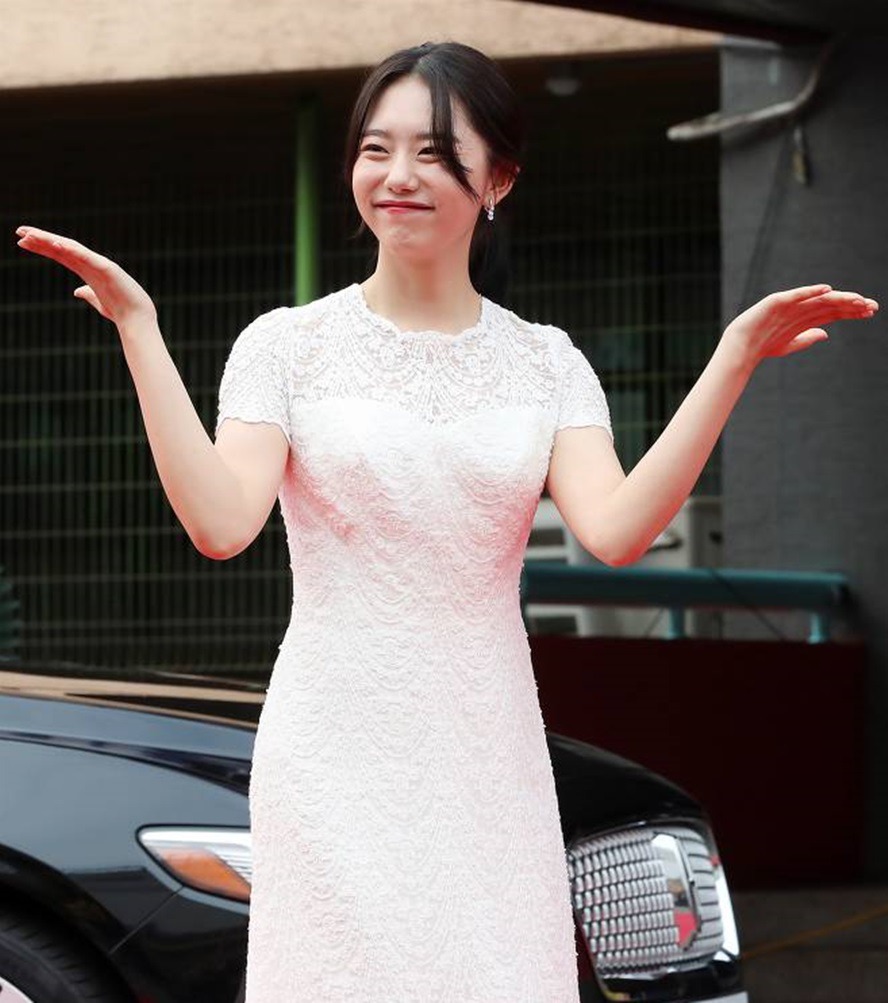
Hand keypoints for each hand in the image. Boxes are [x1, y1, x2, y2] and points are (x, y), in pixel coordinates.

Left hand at [15, 225, 156, 328]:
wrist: (137, 319)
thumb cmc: (120, 311)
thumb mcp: (98, 302)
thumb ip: (88, 294)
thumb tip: (77, 291)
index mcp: (87, 271)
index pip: (60, 254)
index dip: (42, 247)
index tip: (22, 242)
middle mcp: (92, 264)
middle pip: (62, 247)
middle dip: (41, 239)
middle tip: (20, 231)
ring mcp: (100, 265)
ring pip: (71, 248)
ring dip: (51, 240)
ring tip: (31, 235)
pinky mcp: (108, 269)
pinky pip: (86, 257)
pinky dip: (72, 249)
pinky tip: (56, 244)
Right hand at [721, 283, 878, 367]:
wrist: (741, 348)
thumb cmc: (762, 347)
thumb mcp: (789, 345)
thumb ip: (807, 338)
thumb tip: (826, 334)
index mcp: (805, 319)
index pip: (834, 312)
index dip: (852, 311)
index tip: (870, 311)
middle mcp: (800, 309)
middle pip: (831, 304)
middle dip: (852, 304)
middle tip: (872, 306)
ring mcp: (789, 304)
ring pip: (819, 299)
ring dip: (839, 299)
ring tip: (857, 300)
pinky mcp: (776, 302)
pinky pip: (796, 295)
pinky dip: (811, 291)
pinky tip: (827, 290)